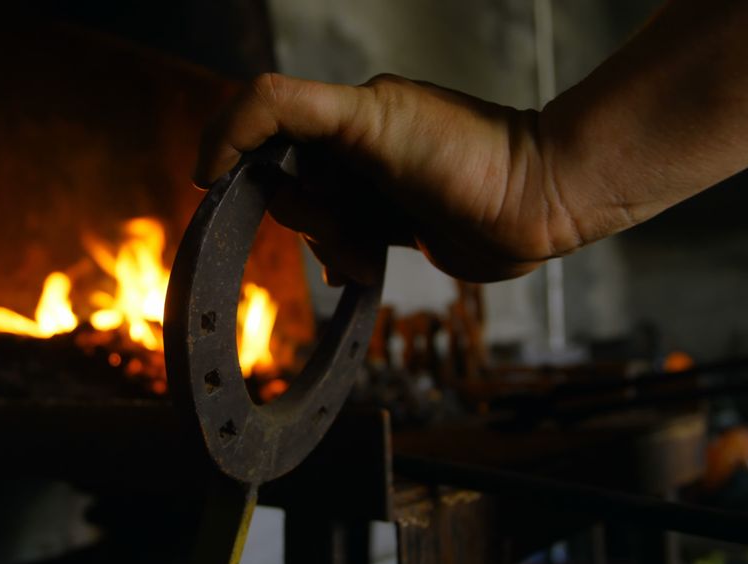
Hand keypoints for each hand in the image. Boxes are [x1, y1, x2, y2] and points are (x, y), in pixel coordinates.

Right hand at [193, 73, 583, 283]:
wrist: (537, 202)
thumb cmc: (466, 155)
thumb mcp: (374, 119)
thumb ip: (297, 110)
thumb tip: (234, 144)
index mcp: (346, 111)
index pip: (262, 113)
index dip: (228, 144)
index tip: (210, 184)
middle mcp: (353, 145)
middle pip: (285, 181)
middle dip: (307, 215)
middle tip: (345, 228)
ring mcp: (371, 187)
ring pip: (312, 221)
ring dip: (331, 245)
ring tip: (371, 255)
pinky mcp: (390, 224)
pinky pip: (341, 247)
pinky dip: (343, 262)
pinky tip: (364, 269)